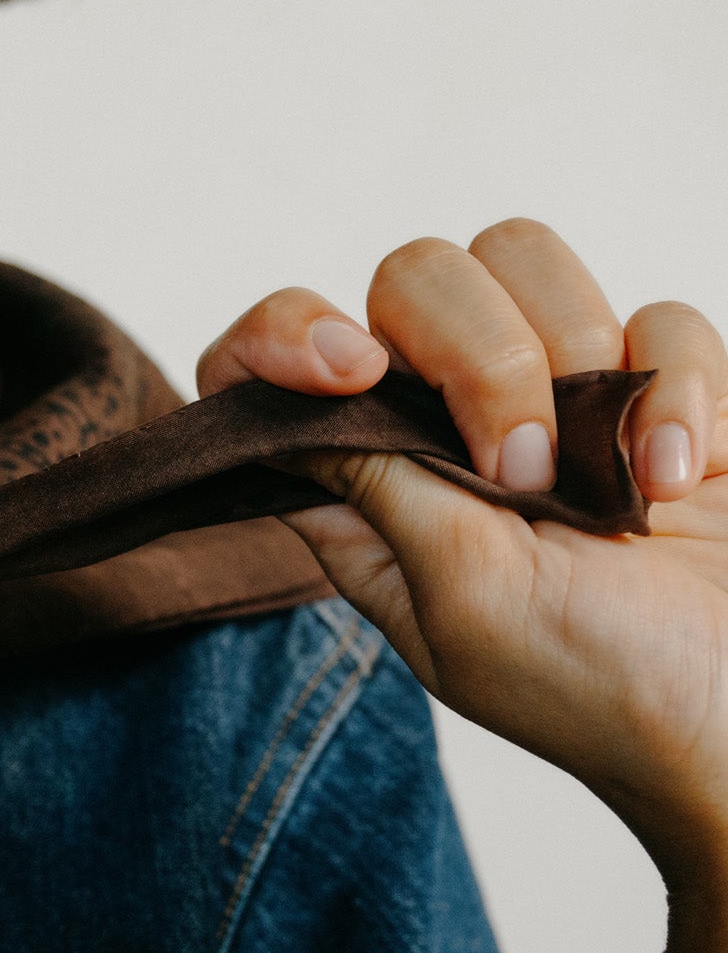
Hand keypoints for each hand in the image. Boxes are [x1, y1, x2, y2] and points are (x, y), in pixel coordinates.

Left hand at [199, 222, 727, 952]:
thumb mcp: (462, 601)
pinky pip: (657, 316)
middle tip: (527, 473)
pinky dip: (680, 390)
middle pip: (412, 278)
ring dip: (581, 360)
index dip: (286, 335)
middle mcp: (445, 429)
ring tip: (619, 486)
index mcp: (368, 489)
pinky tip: (683, 482)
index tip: (350, 367)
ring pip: (526, 262)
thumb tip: (288, 402)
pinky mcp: (656, 390)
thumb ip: (379, 483)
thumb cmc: (602, 690)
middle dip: (478, 352)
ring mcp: (554, 399)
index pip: (269, 365)